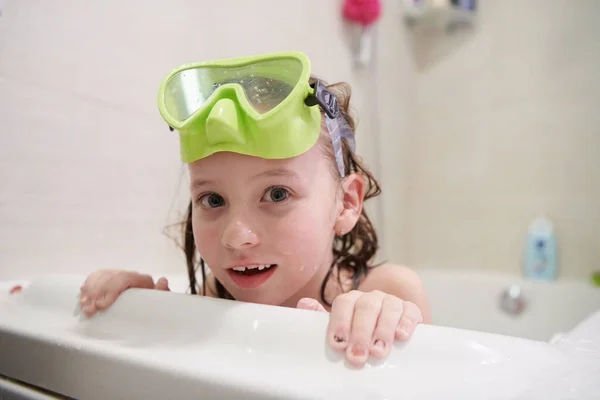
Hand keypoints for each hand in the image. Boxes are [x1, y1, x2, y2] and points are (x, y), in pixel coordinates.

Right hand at [78, 269, 168, 316]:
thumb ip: (161, 293)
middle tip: (90, 309)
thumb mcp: (158, 303)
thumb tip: (162, 280)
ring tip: (84, 305)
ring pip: (101, 276)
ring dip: (90, 291)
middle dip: (97, 292)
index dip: (111, 290)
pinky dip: (87, 286)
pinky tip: (82, 296)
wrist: (147, 307)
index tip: (103, 305)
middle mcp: (128, 275)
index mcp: (140, 280)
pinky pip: (95, 277)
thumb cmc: (151, 308)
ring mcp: (116, 276)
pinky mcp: (107, 279)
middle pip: (109, 277)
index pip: (124, 278)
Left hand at [297, 290, 422, 365]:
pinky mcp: (410, 310)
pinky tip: (401, 336)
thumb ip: (319, 317)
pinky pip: (410, 312)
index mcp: (351, 300)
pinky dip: (406, 323)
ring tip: (378, 352)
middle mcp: (371, 297)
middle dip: (360, 333)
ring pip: (388, 309)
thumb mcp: (339, 328)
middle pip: (365, 308)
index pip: (343, 304)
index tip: (338, 345)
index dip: (339, 323)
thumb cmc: (357, 334)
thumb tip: (303, 304)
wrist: (387, 336)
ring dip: (383, 331)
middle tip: (357, 357)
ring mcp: (391, 302)